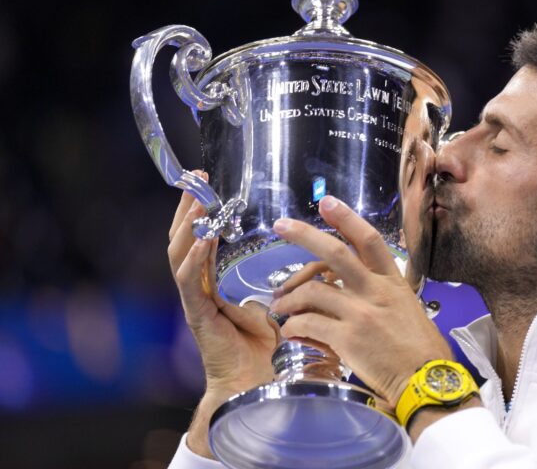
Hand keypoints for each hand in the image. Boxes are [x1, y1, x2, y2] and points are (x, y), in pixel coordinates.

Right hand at [168, 172, 277, 456]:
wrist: (259, 388)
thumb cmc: (275, 351)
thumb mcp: (286, 306)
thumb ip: (295, 283)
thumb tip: (325, 262)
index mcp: (218, 284)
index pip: (204, 239)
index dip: (205, 212)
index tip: (208, 182)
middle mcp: (203, 289)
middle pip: (186, 240)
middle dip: (189, 209)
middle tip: (195, 179)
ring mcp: (196, 302)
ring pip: (180, 255)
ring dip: (188, 226)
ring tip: (197, 201)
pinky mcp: (198, 316)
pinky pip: (190, 282)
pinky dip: (195, 259)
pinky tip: (203, 239)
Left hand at [270, 195, 453, 408]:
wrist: (427, 379)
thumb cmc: (421, 349)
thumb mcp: (407, 309)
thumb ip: (382, 294)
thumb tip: (355, 291)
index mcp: (392, 281)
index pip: (368, 240)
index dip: (346, 218)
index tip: (327, 203)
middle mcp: (375, 291)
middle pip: (334, 253)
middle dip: (303, 235)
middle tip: (280, 225)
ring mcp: (360, 313)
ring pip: (312, 291)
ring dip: (289, 297)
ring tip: (279, 306)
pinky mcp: (347, 337)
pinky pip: (308, 323)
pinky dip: (293, 325)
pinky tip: (290, 331)